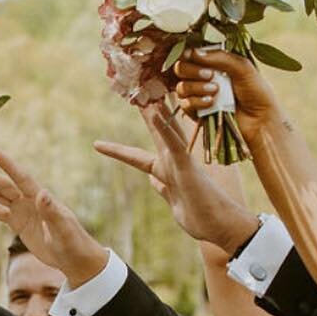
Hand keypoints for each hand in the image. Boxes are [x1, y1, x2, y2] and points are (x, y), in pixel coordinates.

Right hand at [0, 150, 108, 285]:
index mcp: (41, 199)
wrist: (74, 257)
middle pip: (4, 186)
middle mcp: (30, 201)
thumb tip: (42, 193)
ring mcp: (23, 211)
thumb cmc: (73, 242)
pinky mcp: (18, 223)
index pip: (22, 178)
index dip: (8, 166)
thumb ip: (52, 212)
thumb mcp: (63, 229)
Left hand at [94, 104, 259, 255]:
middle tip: (134, 89)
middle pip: (154, 132)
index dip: (117, 150)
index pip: (136, 158)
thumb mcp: (173, 202)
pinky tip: (156, 114)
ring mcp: (180, 162)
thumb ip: (163, 189)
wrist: (219, 226)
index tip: (97, 144)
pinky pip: (175, 144)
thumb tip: (152, 180)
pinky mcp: (187, 167)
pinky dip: (165, 129)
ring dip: (154, 111)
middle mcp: (172, 162)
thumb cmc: (199, 216)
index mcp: (164, 172)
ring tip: (143, 90)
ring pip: (165, 131)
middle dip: (144, 111)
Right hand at [172, 49, 281, 145]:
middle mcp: (203, 77)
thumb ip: (219, 57)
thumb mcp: (242, 67)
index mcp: (214, 62)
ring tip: (215, 90)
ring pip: (182, 87)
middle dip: (192, 70)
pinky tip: (210, 102)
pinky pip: (185, 104)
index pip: (191, 53)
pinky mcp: (197, 113)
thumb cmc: (256, 91)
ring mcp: (199, 95)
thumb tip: (193, 52)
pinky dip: (196, 102)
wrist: (259, 119)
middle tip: (210, 75)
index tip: (194, 56)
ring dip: (196, 87)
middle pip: (181, 68)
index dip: (189, 54)